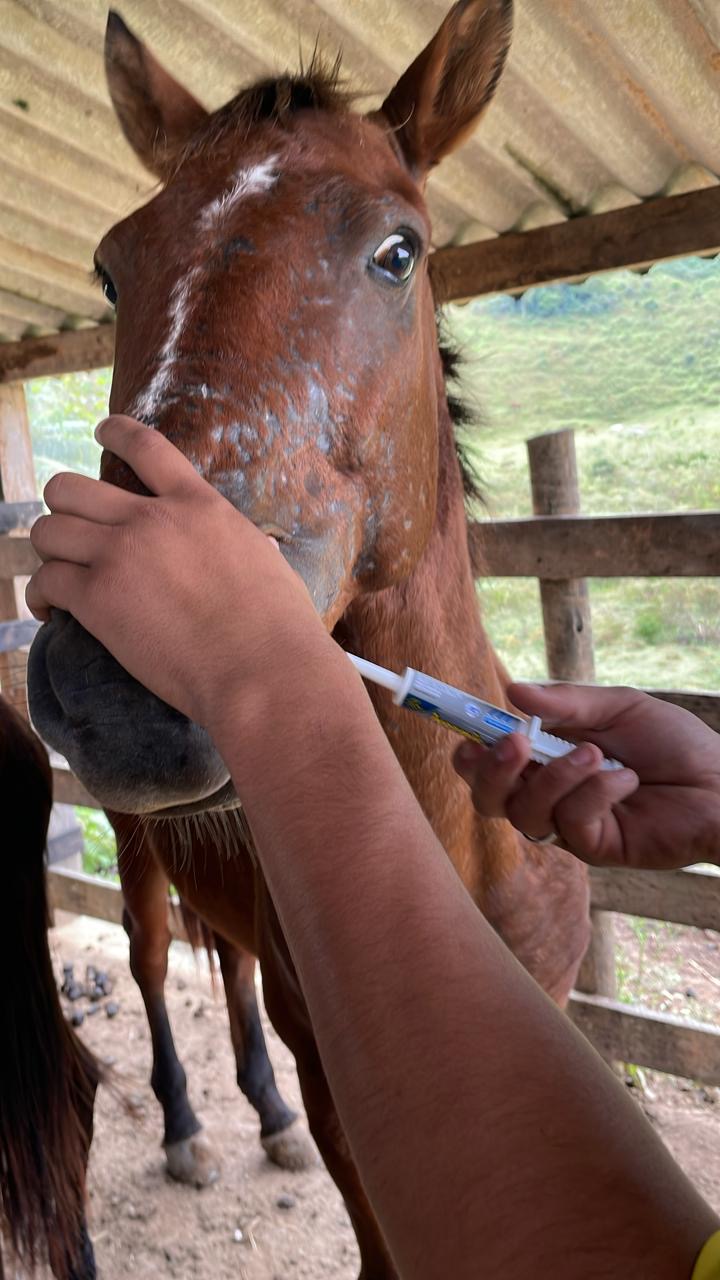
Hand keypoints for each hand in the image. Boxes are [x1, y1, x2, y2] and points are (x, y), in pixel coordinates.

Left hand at [27, 416, 329, 731]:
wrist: (260, 668)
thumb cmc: (279, 627)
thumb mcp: (269, 563)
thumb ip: (249, 546)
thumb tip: (264, 548)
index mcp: (199, 505)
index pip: (146, 446)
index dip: (116, 431)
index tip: (102, 431)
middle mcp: (152, 520)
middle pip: (71, 488)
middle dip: (62, 509)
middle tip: (73, 534)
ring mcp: (120, 556)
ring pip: (47, 531)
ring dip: (49, 554)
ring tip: (59, 577)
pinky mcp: (98, 599)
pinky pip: (45, 582)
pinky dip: (42, 598)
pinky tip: (52, 612)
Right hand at [453, 683, 719, 869]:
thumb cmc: (674, 743)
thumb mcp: (618, 708)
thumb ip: (566, 704)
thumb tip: (512, 692)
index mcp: (547, 758)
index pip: (492, 763)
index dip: (470, 754)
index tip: (466, 736)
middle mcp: (550, 794)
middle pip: (490, 799)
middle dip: (492, 772)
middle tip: (513, 743)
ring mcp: (570, 825)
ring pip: (525, 812)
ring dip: (555, 777)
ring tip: (597, 755)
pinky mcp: (595, 848)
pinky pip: (570, 823)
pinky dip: (594, 793)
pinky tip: (626, 779)